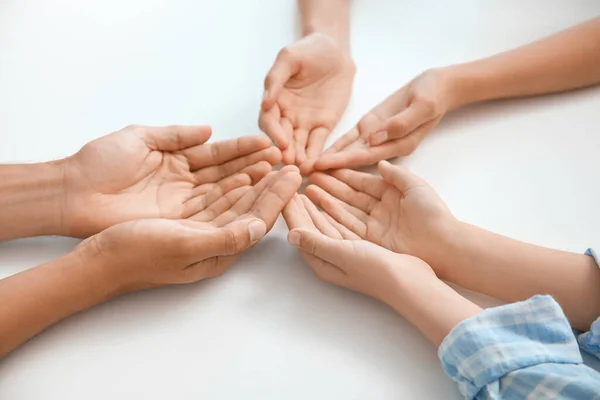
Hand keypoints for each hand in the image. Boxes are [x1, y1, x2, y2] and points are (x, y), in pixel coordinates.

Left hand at [63, 125, 281, 236]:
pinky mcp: (177, 221)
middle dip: (254, 165)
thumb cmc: (101, 162)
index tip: (266, 143)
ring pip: (223, 192)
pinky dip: (231, 201)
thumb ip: (175, 135)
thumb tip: (209, 130)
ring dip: (249, 182)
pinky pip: (210, 210)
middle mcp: (186, 181)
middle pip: (226, 173)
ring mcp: (183, 202)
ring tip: (274, 173)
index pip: (217, 153)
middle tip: (281, 160)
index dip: (241, 148)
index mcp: (177, 159)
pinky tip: (250, 191)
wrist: (74, 193)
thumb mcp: (139, 138)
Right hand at [81, 166, 301, 289]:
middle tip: (294, 167)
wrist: (100, 260)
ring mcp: (200, 235)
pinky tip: (241, 178)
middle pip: (252, 212)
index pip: (257, 221)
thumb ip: (223, 239)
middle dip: (273, 190)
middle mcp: (214, 245)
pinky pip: (218, 205)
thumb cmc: (137, 254)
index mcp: (218, 252)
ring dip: (257, 187)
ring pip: (237, 207)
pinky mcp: (187, 226)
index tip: (294, 175)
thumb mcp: (182, 244)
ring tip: (274, 168)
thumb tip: (259, 228)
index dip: (277, 198)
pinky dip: (233, 189)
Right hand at [259, 33, 354, 168]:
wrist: (335, 51)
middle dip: (286, 151)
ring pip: (299, 144)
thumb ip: (276, 78)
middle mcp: (286, 116)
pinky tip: (315, 166)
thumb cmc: (308, 51)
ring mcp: (305, 123)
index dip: (273, 132)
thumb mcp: (288, 58)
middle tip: (289, 163)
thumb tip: (265, 101)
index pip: (268, 121)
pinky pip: (318, 143)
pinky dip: (316, 155)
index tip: (280, 142)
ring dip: (299, 157)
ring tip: (302, 169)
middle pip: (283, 137)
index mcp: (274, 101)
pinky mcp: (323, 126)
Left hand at [283, 193, 435, 303]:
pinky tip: (327, 205)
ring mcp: (344, 254)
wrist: (408, 282)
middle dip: (299, 208)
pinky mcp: (359, 249)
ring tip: (305, 191)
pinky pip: (338, 227)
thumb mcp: (342, 253)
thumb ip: (316, 242)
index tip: (283, 192)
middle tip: (290, 187)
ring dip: (313, 209)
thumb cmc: (375, 270)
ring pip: (323, 226)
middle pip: (309, 229)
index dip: (291, 212)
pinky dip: (330, 214)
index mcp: (322, 262)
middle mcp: (330, 259)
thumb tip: (289, 234)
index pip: (300, 232)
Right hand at [305, 161, 456, 276]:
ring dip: (326, 200)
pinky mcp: (371, 241)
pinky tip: (317, 209)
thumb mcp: (415, 186)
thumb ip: (396, 174)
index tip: (325, 166)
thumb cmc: (432, 214)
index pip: (362, 182)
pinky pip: (347, 226)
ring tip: (307, 190)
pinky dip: (332, 217)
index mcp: (391, 194)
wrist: (443, 245)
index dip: (343, 174)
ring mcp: (374, 225)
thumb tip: (381, 163)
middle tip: (309, 176)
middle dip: (329, 186)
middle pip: (349, 196)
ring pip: (345, 210)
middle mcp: (380, 209)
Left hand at [314, 68, 456, 169]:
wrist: (438, 86)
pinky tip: (317, 152)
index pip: (364, 157)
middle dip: (329, 167)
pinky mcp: (371, 127)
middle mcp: (384, 147)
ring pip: (348, 151)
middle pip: (352, 159)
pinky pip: (350, 138)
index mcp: (399, 146)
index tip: (321, 167)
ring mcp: (376, 137)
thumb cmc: (433, 95)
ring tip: (304, 166)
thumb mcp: (422, 107)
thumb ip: (400, 124)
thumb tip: (374, 138)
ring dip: (328, 159)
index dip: (342, 163)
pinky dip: (335, 146)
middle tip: (302, 173)